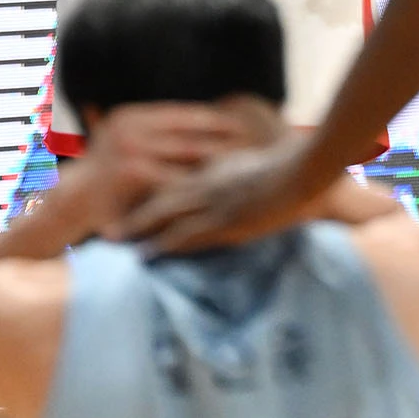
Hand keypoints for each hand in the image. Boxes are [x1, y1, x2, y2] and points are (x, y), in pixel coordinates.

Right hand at [81, 99, 274, 230]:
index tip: (237, 122)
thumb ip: (152, 135)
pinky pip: (172, 177)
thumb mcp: (123, 143)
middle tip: (251, 138)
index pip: (179, 113)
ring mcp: (129, 146)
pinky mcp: (132, 171)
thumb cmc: (104, 176)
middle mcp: (129, 125)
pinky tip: (219, 187)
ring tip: (243, 160)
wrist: (70, 201)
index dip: (209, 118)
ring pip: (184, 151)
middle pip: (186, 129)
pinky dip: (197, 181)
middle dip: (219, 135)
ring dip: (215, 155)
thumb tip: (195, 129)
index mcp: (130, 115)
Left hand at [108, 130, 322, 254]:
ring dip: (141, 229)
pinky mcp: (229, 222)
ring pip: (167, 215)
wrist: (308, 168)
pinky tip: (149, 253)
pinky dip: (165, 244)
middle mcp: (211, 182)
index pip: (174, 179)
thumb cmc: (293, 164)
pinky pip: (189, 234)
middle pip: (162, 196)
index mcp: (218, 168)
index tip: (128, 200)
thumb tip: (228, 173)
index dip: (149, 190)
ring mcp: (217, 202)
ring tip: (117, 241)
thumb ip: (240, 169)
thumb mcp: (259, 164)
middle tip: (110, 223)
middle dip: (134, 211)